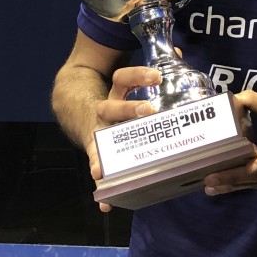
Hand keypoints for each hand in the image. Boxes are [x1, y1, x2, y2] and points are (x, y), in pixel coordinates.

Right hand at [88, 66, 159, 210]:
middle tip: (149, 111)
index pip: (122, 78)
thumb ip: (155, 71)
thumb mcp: (131, 83)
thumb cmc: (118, 98)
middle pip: (112, 107)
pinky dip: (102, 190)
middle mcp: (105, 113)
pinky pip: (100, 173)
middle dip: (129, 109)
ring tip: (103, 169)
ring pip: (100, 142)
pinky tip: (105, 203)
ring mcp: (99, 135)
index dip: (139, 76)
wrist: (74, 106)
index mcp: (116, 94)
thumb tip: (182, 53)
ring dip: (104, 156)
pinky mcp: (99, 156)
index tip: (156, 76)